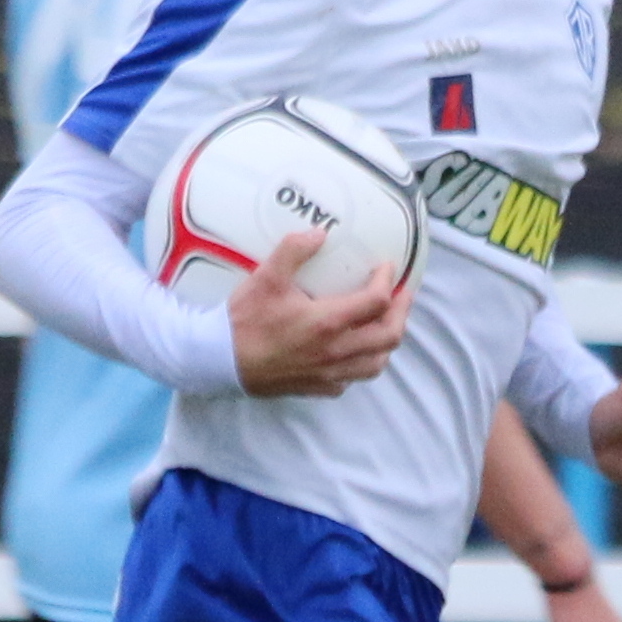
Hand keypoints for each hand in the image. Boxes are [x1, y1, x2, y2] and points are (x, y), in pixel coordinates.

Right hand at [227, 231, 409, 396]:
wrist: (219, 361)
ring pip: (377, 363)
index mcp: (327, 322)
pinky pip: (353, 378)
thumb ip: (293, 251)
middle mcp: (336, 351)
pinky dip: (363, 362)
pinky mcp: (319, 388)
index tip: (386, 267)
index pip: (377, 302)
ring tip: (385, 322)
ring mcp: (330, 374)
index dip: (388, 281)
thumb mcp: (266, 277)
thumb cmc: (244, 320)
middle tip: (401, 295)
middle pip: (390, 336)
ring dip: (387, 341)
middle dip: (401, 312)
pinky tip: (355, 350)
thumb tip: (319, 234)